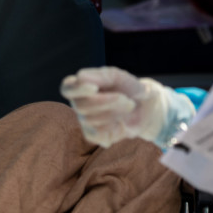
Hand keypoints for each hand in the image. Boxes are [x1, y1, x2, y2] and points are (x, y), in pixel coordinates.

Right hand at [60, 67, 188, 147]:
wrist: (145, 107)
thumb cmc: (128, 88)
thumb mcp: (119, 76)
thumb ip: (101, 76)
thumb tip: (80, 78)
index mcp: (82, 87)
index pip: (67, 88)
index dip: (76, 89)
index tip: (94, 88)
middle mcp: (79, 104)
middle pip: (81, 106)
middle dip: (106, 102)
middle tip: (126, 99)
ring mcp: (85, 121)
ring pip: (90, 120)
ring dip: (114, 113)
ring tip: (128, 107)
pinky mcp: (94, 136)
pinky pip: (97, 134)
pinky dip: (113, 126)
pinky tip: (120, 122)